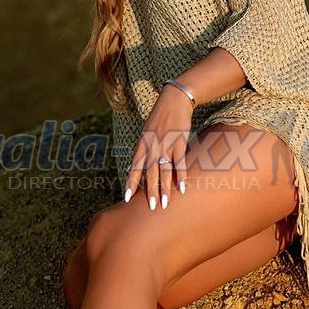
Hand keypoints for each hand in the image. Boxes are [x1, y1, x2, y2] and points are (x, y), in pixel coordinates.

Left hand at [123, 85, 191, 210]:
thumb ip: (146, 148)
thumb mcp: (147, 132)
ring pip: (163, 172)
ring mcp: (165, 145)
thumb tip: (144, 163)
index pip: (134, 167)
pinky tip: (182, 188)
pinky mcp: (179, 143)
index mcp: (142, 145)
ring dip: (164, 189)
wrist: (173, 100)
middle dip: (149, 192)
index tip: (126, 197)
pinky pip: (179, 164)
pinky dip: (181, 177)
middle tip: (151, 208)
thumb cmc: (160, 117)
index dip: (130, 183)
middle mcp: (151, 147)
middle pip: (149, 173)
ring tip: (165, 204)